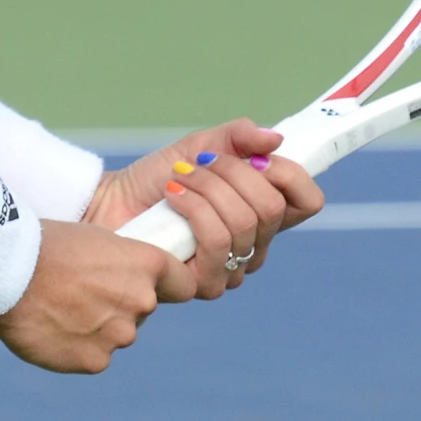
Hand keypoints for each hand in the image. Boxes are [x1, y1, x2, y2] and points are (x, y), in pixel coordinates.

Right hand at [0, 219, 164, 373]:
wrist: (8, 271)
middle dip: (120, 303)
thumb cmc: (46, 244)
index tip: (159, 286)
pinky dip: (77, 346)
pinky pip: (94, 355)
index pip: (183, 284)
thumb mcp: (96, 239)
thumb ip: (122, 265)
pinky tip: (53, 328)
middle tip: (83, 291)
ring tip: (61, 307)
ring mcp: (119, 334)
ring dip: (97, 325)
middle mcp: (141, 301)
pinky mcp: (95, 361)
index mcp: (146, 264)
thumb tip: (127, 281)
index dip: (171, 285)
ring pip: (116, 333)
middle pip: (143, 309)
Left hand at [86, 120, 324, 300]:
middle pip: (271, 206)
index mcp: (264, 213)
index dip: (291, 175)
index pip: (308, 201)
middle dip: (232, 174)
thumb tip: (275, 140)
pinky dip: (193, 207)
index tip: (258, 157)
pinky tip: (171, 196)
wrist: (113, 203)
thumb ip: (239, 138)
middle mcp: (256, 246)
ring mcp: (233, 268)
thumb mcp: (202, 147)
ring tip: (177, 177)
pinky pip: (216, 240)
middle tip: (198, 163)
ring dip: (205, 188)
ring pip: (243, 221)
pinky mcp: (206, 283)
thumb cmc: (160, 178)